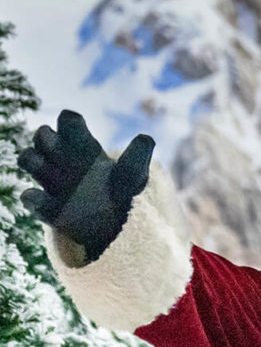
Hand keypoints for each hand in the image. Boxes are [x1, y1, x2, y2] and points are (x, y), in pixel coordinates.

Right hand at [17, 110, 154, 262]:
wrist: (114, 226)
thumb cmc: (121, 192)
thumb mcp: (133, 175)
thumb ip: (137, 157)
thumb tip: (146, 139)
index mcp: (81, 144)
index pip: (68, 120)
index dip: (71, 124)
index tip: (88, 142)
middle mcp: (60, 156)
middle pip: (42, 134)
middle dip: (48, 140)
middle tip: (68, 158)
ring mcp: (49, 179)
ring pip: (28, 158)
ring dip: (36, 163)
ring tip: (59, 179)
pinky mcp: (46, 205)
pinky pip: (31, 198)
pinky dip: (35, 199)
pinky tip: (47, 203)